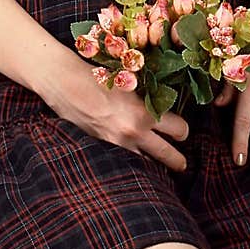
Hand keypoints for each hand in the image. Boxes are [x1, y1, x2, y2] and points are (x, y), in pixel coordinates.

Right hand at [43, 51, 188, 171]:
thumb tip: (164, 110)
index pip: (178, 129)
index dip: (183, 131)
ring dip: (155, 168)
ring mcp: (117, 144)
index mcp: (145, 112)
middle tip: (182, 165)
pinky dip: (132, 166)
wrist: (66, 84)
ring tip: (161, 171)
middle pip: (167, 154)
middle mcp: (134, 132)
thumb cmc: (98, 77)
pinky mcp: (102, 149)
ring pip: (146, 165)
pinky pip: (124, 164)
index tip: (182, 133)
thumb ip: (148, 99)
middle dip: (177, 160)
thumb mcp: (131, 84)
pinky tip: (136, 167)